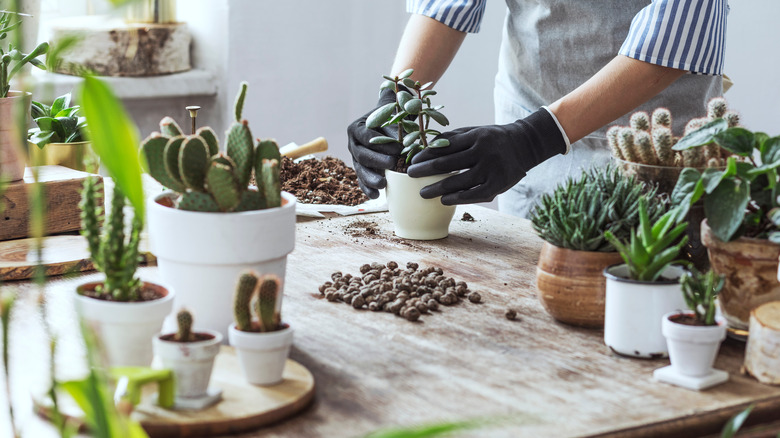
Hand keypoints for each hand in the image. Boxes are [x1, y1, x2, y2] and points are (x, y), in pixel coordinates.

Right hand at [347, 88, 401, 198]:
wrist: (387, 122)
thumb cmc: (392, 116)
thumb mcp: (394, 113)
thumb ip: (398, 118)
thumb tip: (408, 131)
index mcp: (357, 128)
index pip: (366, 136)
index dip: (380, 143)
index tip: (397, 148)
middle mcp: (353, 143)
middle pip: (362, 155)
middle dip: (377, 161)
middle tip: (392, 164)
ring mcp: (356, 158)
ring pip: (360, 170)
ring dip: (370, 178)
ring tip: (383, 185)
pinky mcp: (361, 169)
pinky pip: (362, 180)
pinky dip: (368, 188)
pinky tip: (377, 195)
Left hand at [407, 108, 567, 204]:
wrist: (524, 145)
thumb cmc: (492, 139)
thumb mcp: (474, 131)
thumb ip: (453, 138)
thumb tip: (426, 148)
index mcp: (476, 136)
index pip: (444, 146)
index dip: (426, 155)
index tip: (412, 161)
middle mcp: (484, 151)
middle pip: (447, 164)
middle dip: (425, 171)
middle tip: (410, 176)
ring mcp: (492, 169)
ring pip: (459, 182)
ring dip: (437, 188)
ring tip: (423, 193)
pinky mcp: (499, 184)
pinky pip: (474, 195)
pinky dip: (458, 198)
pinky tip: (444, 200)